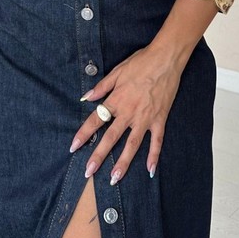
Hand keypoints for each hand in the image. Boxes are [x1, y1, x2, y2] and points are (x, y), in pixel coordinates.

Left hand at [69, 44, 184, 183]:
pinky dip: (154, 156)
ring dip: (123, 162)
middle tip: (89, 172)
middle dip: (98, 156)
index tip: (73, 146)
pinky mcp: (160, 119)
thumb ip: (102, 87)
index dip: (83, 134)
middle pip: (111, 138)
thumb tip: (86, 97)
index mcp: (117, 100)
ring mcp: (145, 118)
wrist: (165, 59)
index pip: (96, 120)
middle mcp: (129, 112)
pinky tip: (150, 170)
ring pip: (132, 145)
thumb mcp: (117, 71)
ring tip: (114, 177)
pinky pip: (156, 141)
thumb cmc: (141, 62)